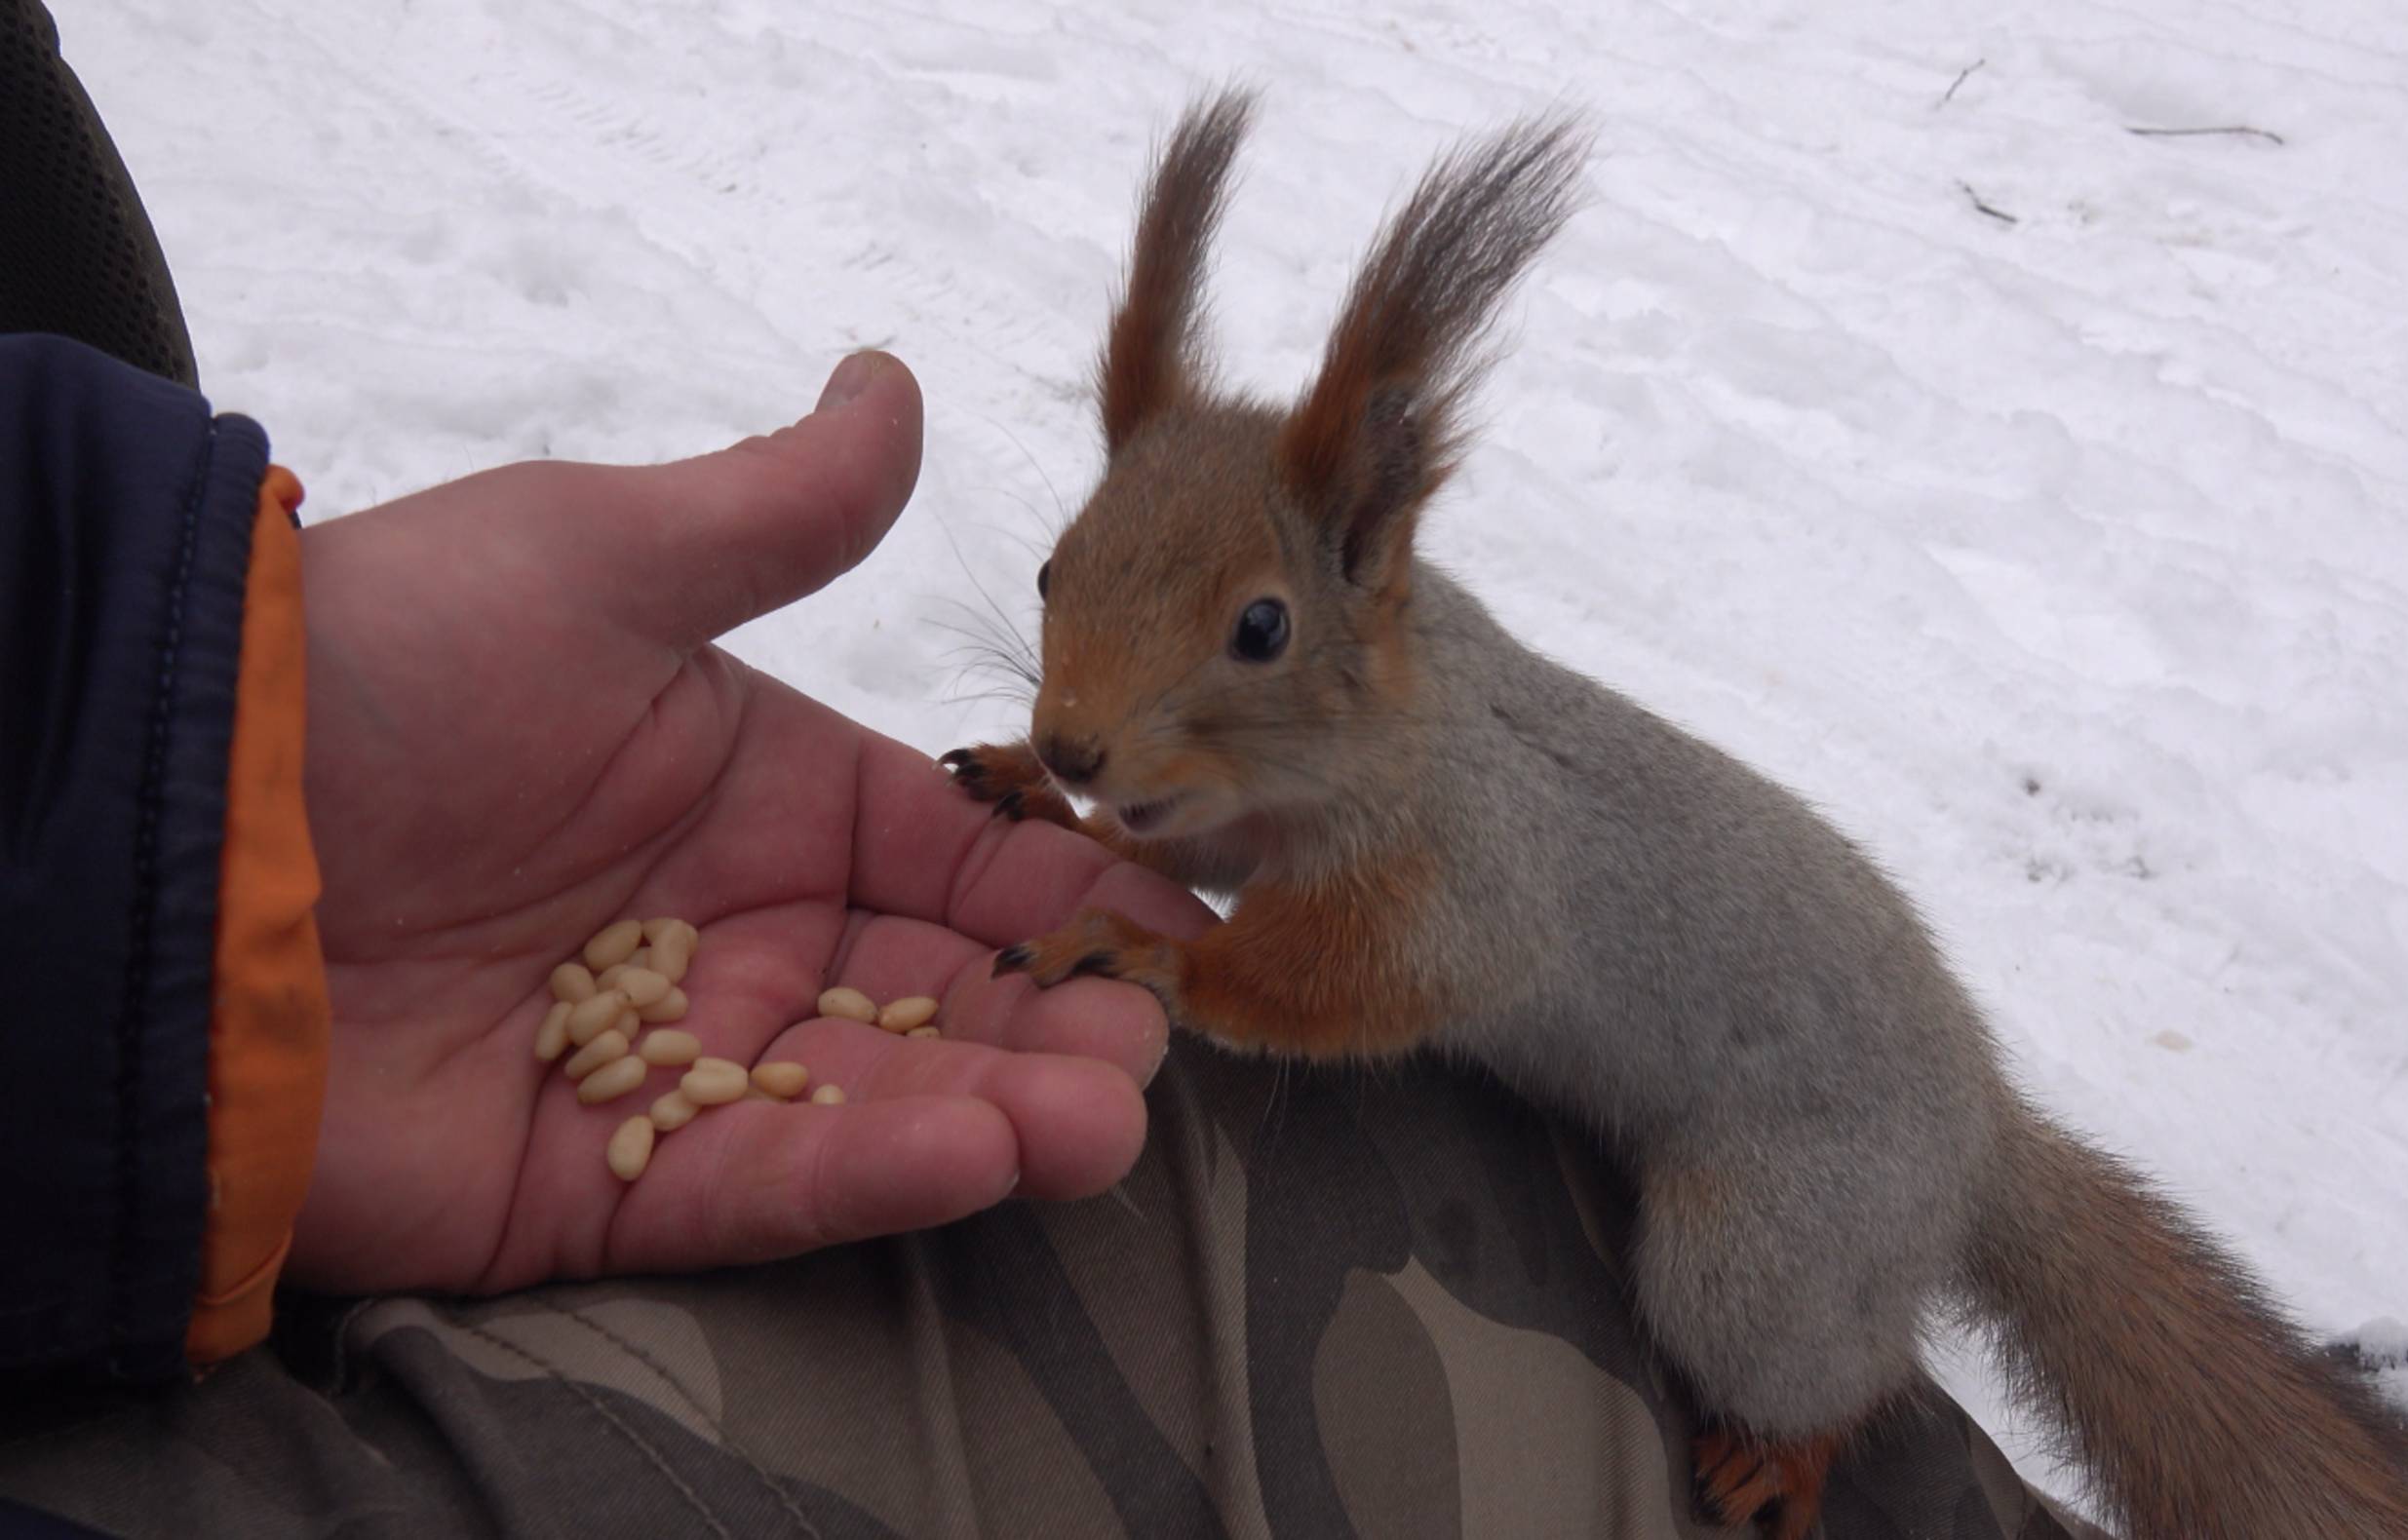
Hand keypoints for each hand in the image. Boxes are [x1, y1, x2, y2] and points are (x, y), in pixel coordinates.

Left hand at [288, 352, 1213, 1294]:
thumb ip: (774, 511)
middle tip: (1145, 1046)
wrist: (171, 822)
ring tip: (1099, 1120)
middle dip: (1055, 1026)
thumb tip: (893, 383)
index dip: (1065, 890)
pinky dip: (869, 1180)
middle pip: (937, 998)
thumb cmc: (386, 663)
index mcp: (759, 796)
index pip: (955, 856)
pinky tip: (978, 1155)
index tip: (1172, 920)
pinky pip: (756, 1187)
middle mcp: (734, 936)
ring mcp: (670, 1065)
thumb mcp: (594, 558)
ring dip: (998, 1116)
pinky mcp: (591, 1185)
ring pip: (872, 1105)